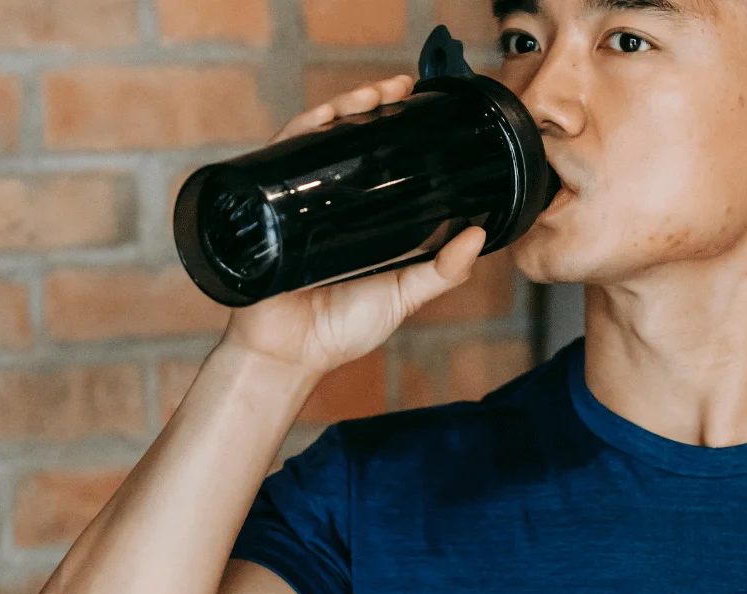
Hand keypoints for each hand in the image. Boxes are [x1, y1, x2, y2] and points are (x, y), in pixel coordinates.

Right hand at [218, 74, 487, 379]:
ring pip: (317, 139)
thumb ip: (443, 272)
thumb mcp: (404, 295)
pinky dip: (301, 132)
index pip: (376, 157)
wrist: (290, 354)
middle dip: (371, 104)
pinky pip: (280, 158)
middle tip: (399, 86)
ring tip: (370, 96)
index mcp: (360, 215)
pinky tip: (325, 118)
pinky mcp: (267, 205)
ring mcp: (296, 200)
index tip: (418, 101)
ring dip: (342, 108)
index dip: (394, 125)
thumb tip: (479, 236)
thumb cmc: (342, 329)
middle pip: (346, 138)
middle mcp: (327, 201)